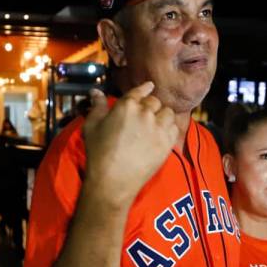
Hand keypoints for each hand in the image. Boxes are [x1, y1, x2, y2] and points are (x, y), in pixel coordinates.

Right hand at [82, 84, 178, 207]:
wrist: (113, 180)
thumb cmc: (99, 153)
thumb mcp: (92, 126)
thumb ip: (98, 106)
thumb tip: (96, 92)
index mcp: (127, 105)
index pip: (140, 91)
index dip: (144, 89)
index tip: (149, 87)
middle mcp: (145, 113)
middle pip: (155, 102)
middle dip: (150, 107)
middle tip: (145, 116)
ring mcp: (158, 127)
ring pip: (168, 113)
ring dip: (162, 116)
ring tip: (155, 124)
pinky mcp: (167, 142)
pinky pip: (174, 128)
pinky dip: (169, 129)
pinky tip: (161, 134)